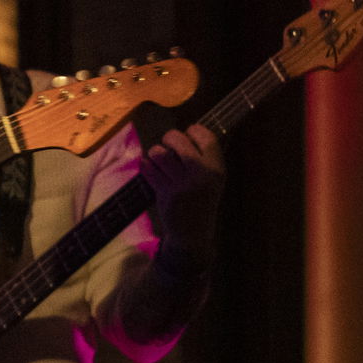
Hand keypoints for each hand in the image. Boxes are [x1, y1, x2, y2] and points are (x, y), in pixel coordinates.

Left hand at [141, 124, 224, 263]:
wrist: (193, 232)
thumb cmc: (202, 200)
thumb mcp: (213, 180)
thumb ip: (205, 158)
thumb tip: (188, 131)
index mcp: (216, 168)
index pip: (206, 137)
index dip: (194, 130)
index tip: (188, 132)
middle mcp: (201, 173)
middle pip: (178, 140)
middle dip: (169, 138)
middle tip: (167, 143)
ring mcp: (182, 183)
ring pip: (160, 153)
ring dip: (155, 152)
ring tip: (158, 157)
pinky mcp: (165, 193)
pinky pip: (149, 169)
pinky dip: (145, 165)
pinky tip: (148, 167)